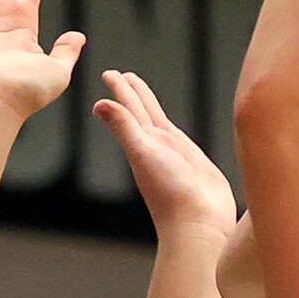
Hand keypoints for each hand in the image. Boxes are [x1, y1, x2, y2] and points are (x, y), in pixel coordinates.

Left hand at [92, 71, 237, 241]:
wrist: (199, 224)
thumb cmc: (170, 193)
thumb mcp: (144, 154)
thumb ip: (125, 127)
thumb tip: (99, 104)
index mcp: (143, 144)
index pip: (130, 110)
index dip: (121, 90)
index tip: (110, 73)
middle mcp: (158, 148)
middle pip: (143, 113)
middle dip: (133, 94)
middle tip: (122, 75)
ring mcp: (176, 156)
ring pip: (161, 123)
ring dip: (150, 108)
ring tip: (142, 93)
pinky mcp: (195, 164)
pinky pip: (181, 139)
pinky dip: (173, 129)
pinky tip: (170, 129)